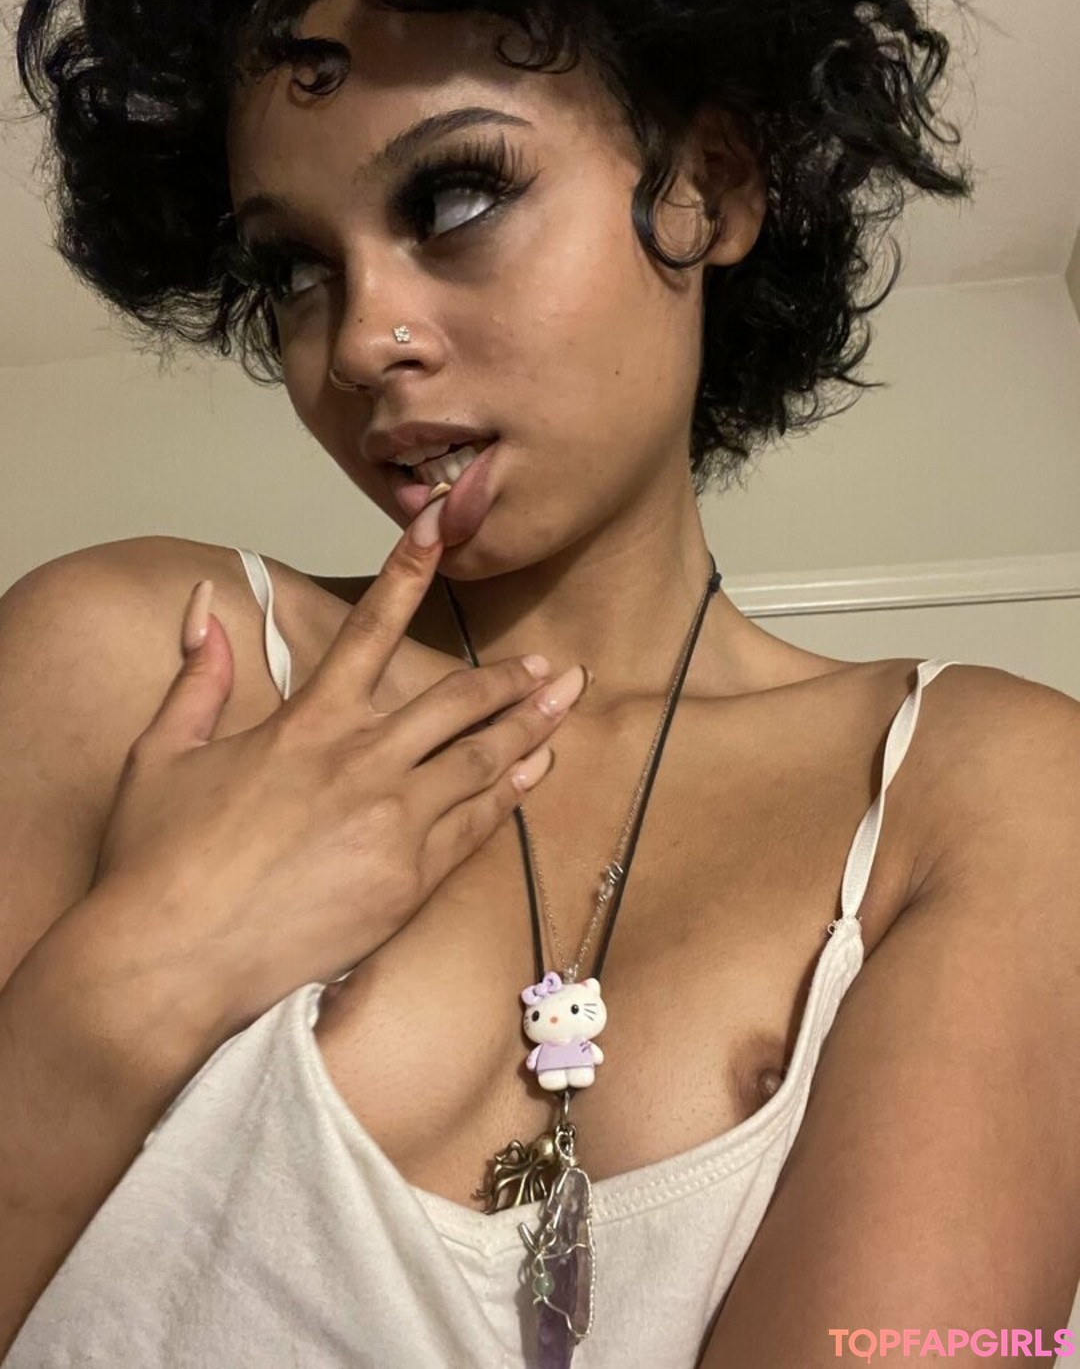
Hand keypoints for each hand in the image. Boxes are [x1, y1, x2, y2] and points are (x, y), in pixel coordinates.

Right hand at [91, 495, 585, 1037]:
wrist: (171, 959)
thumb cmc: (157, 860)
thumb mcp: (162, 753)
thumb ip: (198, 676)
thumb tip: (205, 605)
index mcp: (307, 724)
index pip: (370, 629)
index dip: (408, 572)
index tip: (439, 527)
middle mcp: (361, 763)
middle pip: (456, 702)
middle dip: (508, 677)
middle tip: (548, 665)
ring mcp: (393, 824)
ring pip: (480, 760)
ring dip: (528, 728)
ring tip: (564, 705)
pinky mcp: (408, 883)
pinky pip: (476, 827)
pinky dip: (510, 795)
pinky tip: (533, 774)